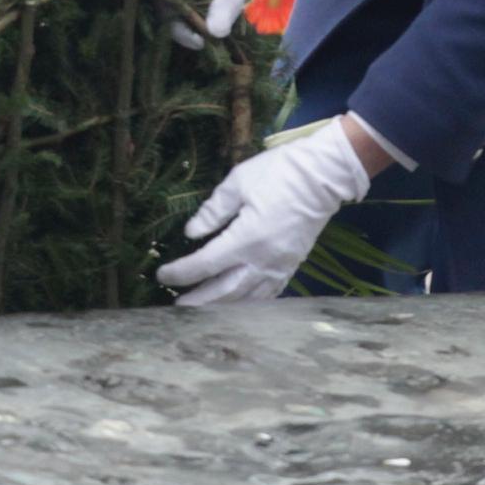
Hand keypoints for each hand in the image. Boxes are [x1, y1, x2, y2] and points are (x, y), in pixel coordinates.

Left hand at [155, 116, 378, 306]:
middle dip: (199, 301)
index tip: (162, 276)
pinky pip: (268, 294)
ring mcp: (280, 266)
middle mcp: (264, 260)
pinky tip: (237, 305)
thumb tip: (190, 232)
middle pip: (225, 291)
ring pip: (247, 298)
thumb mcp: (238, 183)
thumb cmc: (277, 173)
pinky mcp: (292, 266)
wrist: (322, 177)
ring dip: (222, 307)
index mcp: (247, 238)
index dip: (182, 272)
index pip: (206, 263)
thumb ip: (213, 211)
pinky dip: (249, 303)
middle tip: (176, 308)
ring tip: (200, 311)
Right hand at [175, 0, 279, 48]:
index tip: (202, 43)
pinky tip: (204, 21)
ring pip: (170, 8)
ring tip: (209, 34)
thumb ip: (225, 4)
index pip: (166, 9)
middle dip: (184, 30)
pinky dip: (189, 15)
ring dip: (187, 23)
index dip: (181, 31)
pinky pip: (176, 2)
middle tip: (208, 42)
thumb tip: (214, 34)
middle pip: (164, 10)